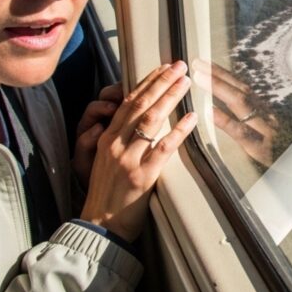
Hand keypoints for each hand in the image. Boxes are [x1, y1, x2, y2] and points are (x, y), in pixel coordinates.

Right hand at [80, 61, 196, 241]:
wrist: (99, 225)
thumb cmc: (107, 193)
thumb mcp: (107, 160)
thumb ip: (121, 139)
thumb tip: (143, 119)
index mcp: (107, 138)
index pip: (128, 102)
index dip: (146, 82)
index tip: (163, 68)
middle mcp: (116, 144)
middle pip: (140, 105)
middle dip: (161, 82)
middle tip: (179, 66)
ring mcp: (128, 159)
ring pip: (151, 120)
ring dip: (170, 98)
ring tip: (186, 83)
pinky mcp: (143, 176)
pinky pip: (164, 148)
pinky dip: (179, 131)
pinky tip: (192, 118)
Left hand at [192, 59, 276, 166]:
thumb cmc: (289, 156)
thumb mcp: (272, 136)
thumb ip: (257, 123)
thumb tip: (233, 111)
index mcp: (266, 114)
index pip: (242, 88)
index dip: (223, 75)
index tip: (206, 63)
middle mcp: (266, 116)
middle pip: (240, 90)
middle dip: (217, 75)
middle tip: (196, 62)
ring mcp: (265, 130)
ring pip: (241, 104)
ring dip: (218, 88)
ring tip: (199, 77)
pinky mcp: (261, 149)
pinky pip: (240, 131)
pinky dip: (224, 120)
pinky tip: (209, 111)